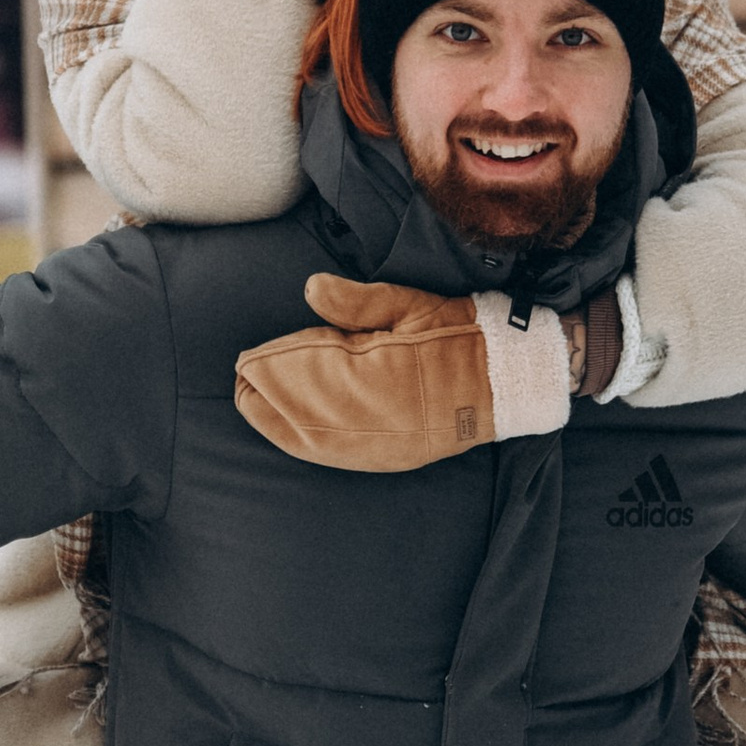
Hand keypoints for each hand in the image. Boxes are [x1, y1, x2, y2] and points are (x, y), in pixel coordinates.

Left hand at [234, 276, 503, 473]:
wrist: (505, 381)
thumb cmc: (456, 335)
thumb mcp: (410, 305)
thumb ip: (357, 302)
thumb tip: (312, 288)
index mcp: (381, 372)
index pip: (310, 371)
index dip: (273, 366)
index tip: (246, 358)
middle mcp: (378, 415)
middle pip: (304, 409)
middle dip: (267, 394)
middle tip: (240, 378)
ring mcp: (383, 442)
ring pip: (314, 438)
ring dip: (278, 421)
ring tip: (250, 402)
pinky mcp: (389, 457)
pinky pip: (336, 456)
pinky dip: (304, 443)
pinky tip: (285, 432)